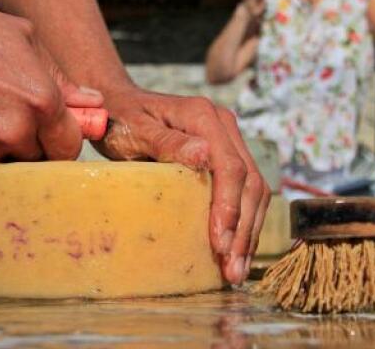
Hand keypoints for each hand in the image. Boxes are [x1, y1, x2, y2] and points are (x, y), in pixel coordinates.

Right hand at [0, 0, 102, 177]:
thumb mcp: (22, 40)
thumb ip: (60, 79)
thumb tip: (91, 102)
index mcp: (40, 101)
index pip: (70, 146)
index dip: (61, 140)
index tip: (52, 136)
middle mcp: (14, 131)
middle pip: (40, 160)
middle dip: (31, 145)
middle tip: (9, 120)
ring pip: (8, 168)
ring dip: (1, 151)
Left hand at [93, 87, 270, 283]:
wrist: (120, 103)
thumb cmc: (121, 118)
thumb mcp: (135, 131)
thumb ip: (166, 142)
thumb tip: (203, 155)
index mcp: (204, 116)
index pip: (231, 167)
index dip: (230, 208)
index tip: (221, 243)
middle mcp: (224, 126)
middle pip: (250, 181)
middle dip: (244, 228)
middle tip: (233, 270)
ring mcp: (228, 140)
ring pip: (254, 189)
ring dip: (248, 230)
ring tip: (236, 268)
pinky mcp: (225, 155)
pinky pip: (245, 190)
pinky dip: (244, 220)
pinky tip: (236, 247)